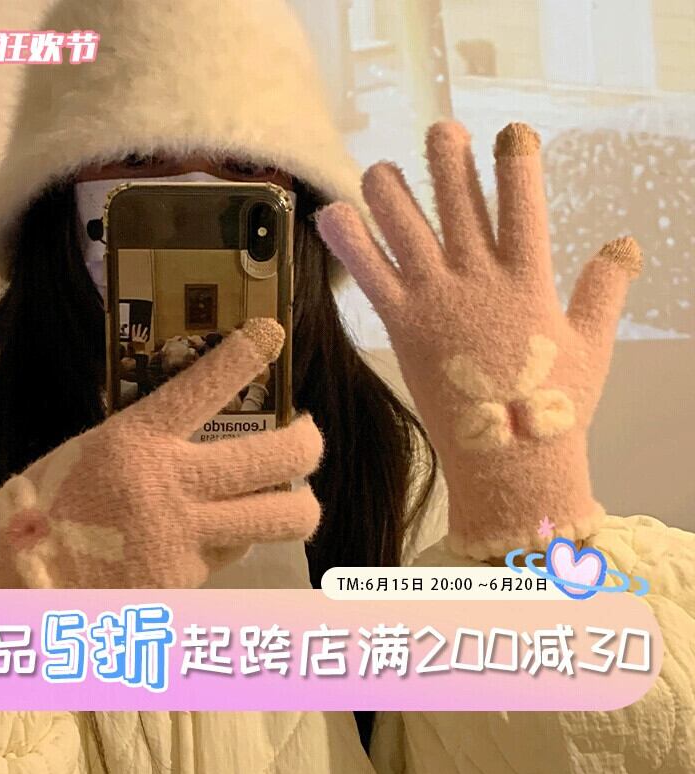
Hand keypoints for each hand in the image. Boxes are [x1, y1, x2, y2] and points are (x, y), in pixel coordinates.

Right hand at [0, 319, 322, 609]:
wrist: (11, 588)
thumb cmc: (43, 508)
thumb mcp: (92, 454)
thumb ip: (150, 443)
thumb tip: (205, 435)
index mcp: (136, 440)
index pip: (203, 385)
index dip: (245, 353)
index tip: (272, 332)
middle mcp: (171, 484)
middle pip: (279, 459)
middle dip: (308, 443)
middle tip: (307, 436)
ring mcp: (186, 538)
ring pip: (280, 518)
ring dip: (298, 505)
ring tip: (294, 498)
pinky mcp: (189, 582)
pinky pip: (233, 554)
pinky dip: (232, 542)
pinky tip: (211, 540)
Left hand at [317, 121, 640, 559]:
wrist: (507, 456)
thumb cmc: (553, 406)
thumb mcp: (593, 343)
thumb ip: (605, 289)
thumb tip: (626, 244)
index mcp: (529, 279)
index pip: (523, 202)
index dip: (516, 161)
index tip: (510, 131)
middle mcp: (479, 279)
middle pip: (457, 199)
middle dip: (448, 157)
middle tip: (441, 133)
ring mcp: (437, 299)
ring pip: (405, 224)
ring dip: (390, 189)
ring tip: (381, 170)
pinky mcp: (403, 324)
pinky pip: (369, 273)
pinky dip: (349, 242)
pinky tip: (332, 213)